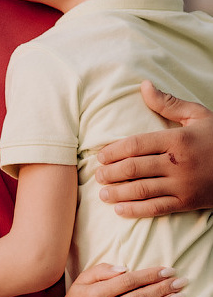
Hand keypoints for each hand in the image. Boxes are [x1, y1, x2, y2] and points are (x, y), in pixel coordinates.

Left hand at [96, 80, 212, 216]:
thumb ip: (168, 103)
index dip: (113, 151)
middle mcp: (178, 163)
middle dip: (111, 173)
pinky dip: (136, 210)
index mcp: (178, 139)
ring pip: (142, 190)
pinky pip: (157, 208)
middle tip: (98, 175)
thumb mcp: (198, 116)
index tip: (100, 156)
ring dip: (117, 193)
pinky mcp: (188, 202)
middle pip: (134, 168)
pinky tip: (120, 210)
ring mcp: (183, 184)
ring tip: (103, 194)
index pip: (135, 145)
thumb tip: (143, 86)